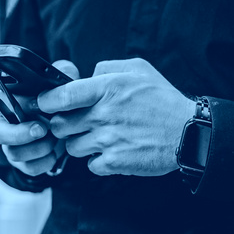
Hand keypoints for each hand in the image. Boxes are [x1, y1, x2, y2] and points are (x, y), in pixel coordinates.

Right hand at [0, 60, 78, 175]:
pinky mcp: (23, 163)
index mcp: (8, 102)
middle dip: (17, 133)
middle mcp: (4, 125)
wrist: (69, 130)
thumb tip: (62, 70)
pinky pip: (28, 168)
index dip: (10, 104)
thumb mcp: (63, 85)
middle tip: (42, 129)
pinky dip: (44, 162)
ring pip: (12, 153)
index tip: (33, 104)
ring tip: (54, 140)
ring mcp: (11, 146)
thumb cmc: (59, 103)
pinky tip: (55, 154)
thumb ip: (63, 74)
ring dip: (36, 148)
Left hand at [37, 58, 195, 176]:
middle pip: (60, 125)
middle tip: (77, 124)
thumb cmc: (163, 100)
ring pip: (72, 147)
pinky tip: (112, 152)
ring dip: (80, 144)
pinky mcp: (115, 162)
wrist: (189, 133)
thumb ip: (107, 68)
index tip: (45, 104)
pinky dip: (98, 162)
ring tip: (100, 138)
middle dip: (64, 126)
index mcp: (108, 88)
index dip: (46, 101)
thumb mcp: (139, 70)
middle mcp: (104, 114)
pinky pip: (90, 165)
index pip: (62, 96)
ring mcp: (108, 140)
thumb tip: (86, 75)